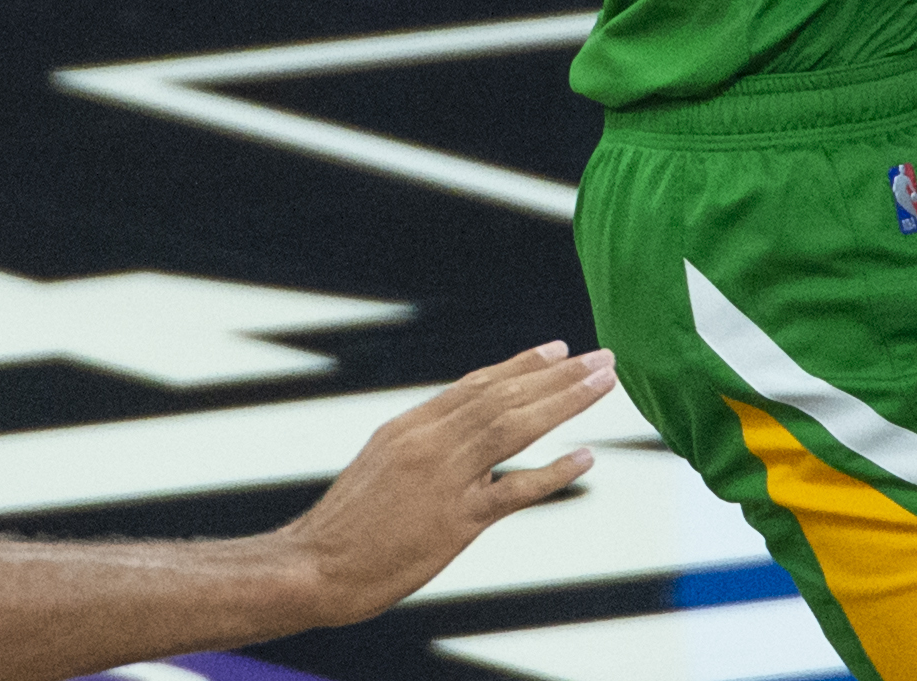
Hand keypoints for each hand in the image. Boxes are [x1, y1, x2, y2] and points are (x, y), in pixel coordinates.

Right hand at [281, 342, 616, 623]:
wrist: (313, 567)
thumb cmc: (347, 524)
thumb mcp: (381, 463)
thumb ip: (425, 444)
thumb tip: (465, 432)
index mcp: (410, 427)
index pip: (477, 386)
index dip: (521, 366)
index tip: (558, 350)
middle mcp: (429, 443)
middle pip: (503, 397)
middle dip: (556, 376)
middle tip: (601, 358)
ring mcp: (443, 480)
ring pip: (513, 427)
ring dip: (564, 402)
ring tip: (603, 383)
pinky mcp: (454, 523)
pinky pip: (513, 491)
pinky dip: (552, 472)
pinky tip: (585, 457)